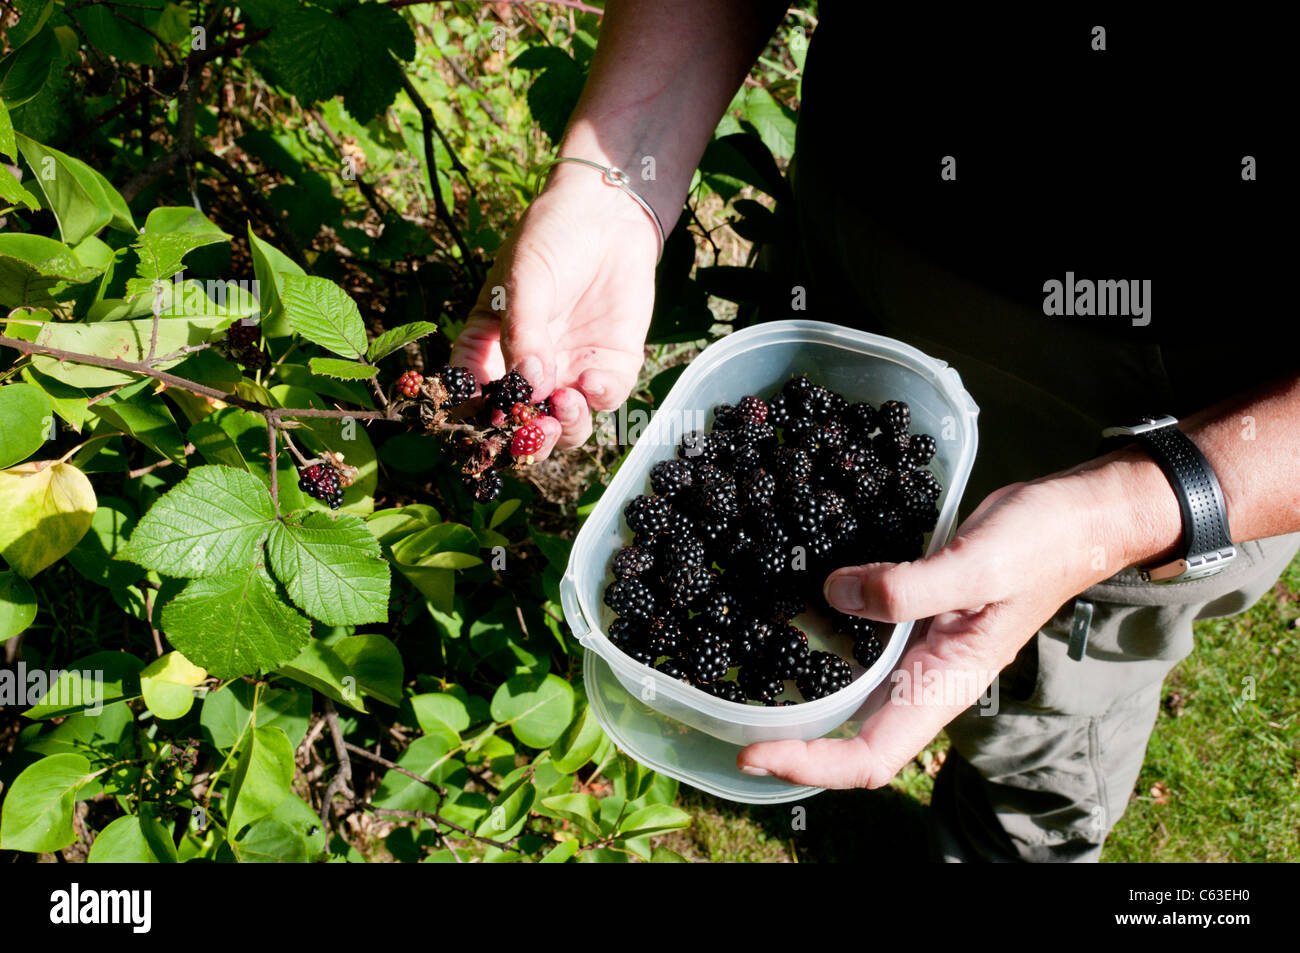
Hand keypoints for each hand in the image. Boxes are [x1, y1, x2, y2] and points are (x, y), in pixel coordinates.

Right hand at [450, 168, 660, 458]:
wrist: (607, 213)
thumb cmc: (550, 237)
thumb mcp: (524, 278)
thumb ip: (522, 331)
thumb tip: (527, 383)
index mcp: (488, 350)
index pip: (474, 399)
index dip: (479, 420)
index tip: (492, 420)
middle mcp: (528, 370)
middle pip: (521, 427)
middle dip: (526, 440)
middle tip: (535, 427)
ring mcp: (570, 371)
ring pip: (565, 426)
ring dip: (564, 428)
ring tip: (566, 403)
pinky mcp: (611, 365)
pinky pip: (605, 399)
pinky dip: (600, 399)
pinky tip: (594, 382)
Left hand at [736, 454, 1181, 787]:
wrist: (1078, 515)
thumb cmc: (1040, 544)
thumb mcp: (976, 564)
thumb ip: (907, 588)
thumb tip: (832, 596)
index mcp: (944, 686)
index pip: (872, 756)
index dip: (811, 764)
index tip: (753, 752)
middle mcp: (926, 679)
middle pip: (852, 737)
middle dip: (794, 743)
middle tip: (730, 723)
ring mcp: (919, 651)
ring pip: (852, 694)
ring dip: (804, 697)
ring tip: (743, 678)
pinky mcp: (913, 616)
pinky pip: (861, 644)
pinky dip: (823, 642)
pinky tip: (791, 620)